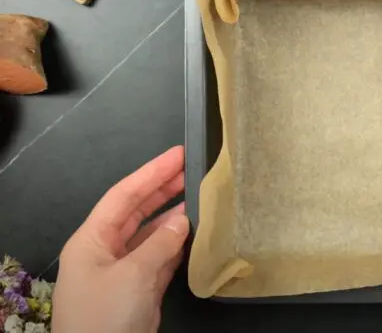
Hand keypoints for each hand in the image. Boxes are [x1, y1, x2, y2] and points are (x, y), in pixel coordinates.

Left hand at [52, 146, 189, 332]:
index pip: (123, 195)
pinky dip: (178, 246)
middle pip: (137, 210)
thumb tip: (184, 219)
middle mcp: (106, 250)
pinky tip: (198, 234)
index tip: (178, 153)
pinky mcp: (140, 289)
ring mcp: (123, 271)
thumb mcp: (133, 275)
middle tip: (193, 168)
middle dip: (163, 188)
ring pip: (151, 234)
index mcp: (92, 240)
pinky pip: (161, 258)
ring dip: (175, 217)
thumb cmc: (105, 315)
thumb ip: (161, 243)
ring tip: (202, 198)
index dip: (151, 172)